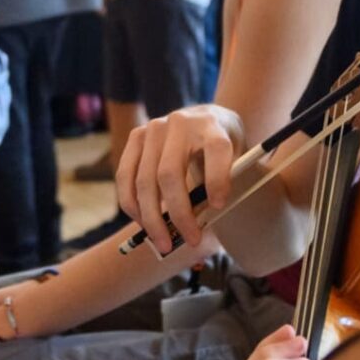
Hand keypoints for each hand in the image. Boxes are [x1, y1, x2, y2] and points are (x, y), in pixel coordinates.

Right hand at [118, 104, 247, 254]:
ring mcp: (153, 128)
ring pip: (144, 180)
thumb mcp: (234, 156)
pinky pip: (125, 177)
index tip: (218, 207)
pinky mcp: (135, 136)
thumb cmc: (221, 145)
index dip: (217, 180)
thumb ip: (224, 182)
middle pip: (170, 174)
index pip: (216, 150)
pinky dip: (132, 205)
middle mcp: (180, 123)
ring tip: (163, 243)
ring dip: (151, 218)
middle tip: (190, 240)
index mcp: (212, 125)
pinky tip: (144, 224)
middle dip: (178, 214)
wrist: (203, 116)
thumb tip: (205, 220)